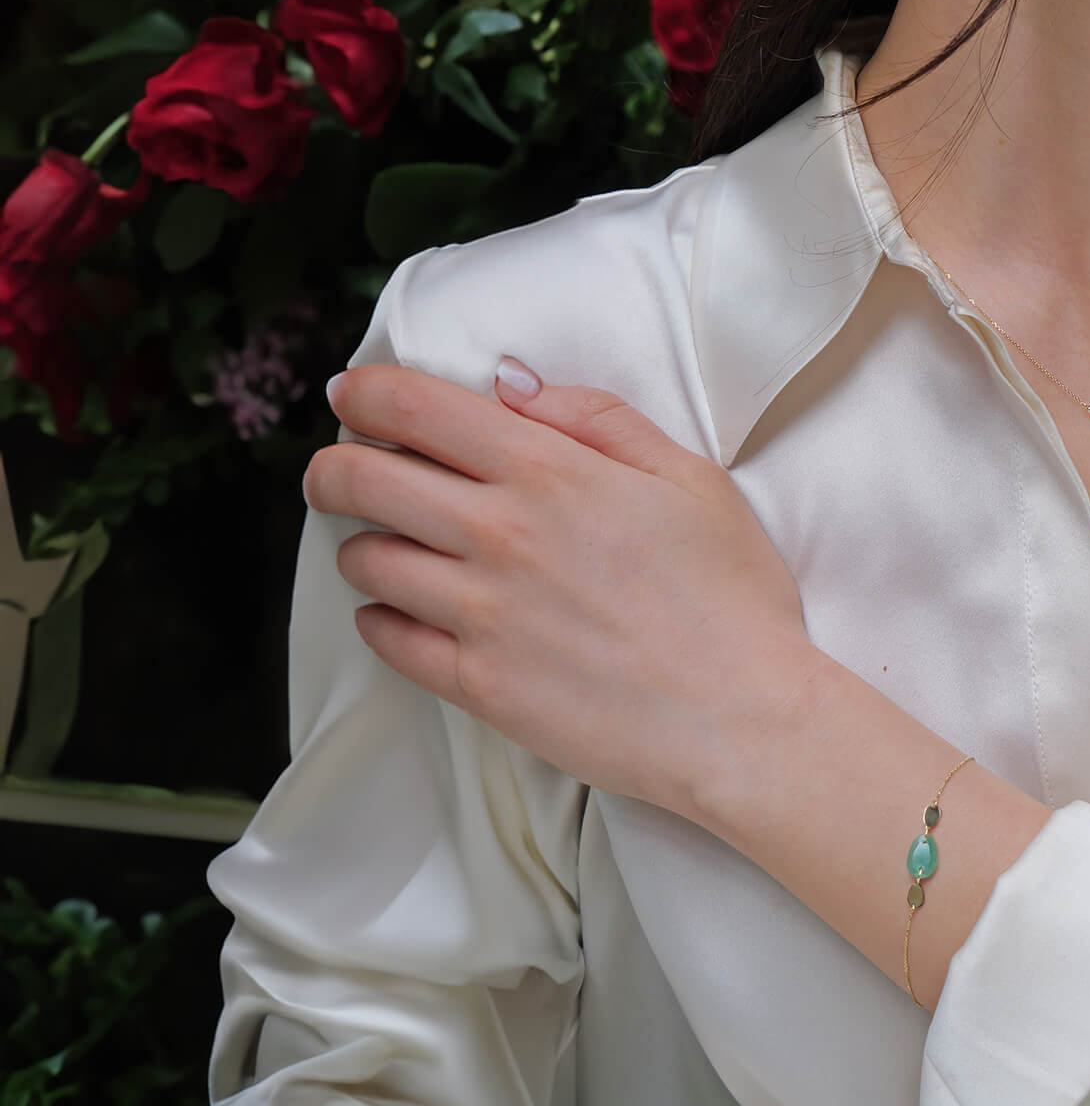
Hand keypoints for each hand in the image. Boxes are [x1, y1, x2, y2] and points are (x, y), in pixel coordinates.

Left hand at [305, 358, 822, 825]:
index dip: (365, 391)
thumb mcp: (688, 477)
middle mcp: (499, 535)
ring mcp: (481, 614)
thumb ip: (596, 417)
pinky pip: (389, 640)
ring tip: (387, 545)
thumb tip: (509, 386)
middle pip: (364, 479)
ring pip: (366, 559)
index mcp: (548, 471)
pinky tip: (402, 611)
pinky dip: (379, 617)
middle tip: (336, 474)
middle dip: (333, 467)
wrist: (741, 719)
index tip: (352, 395)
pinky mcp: (478, 685)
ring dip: (362, 543)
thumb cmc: (729, 595)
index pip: (414, 408)